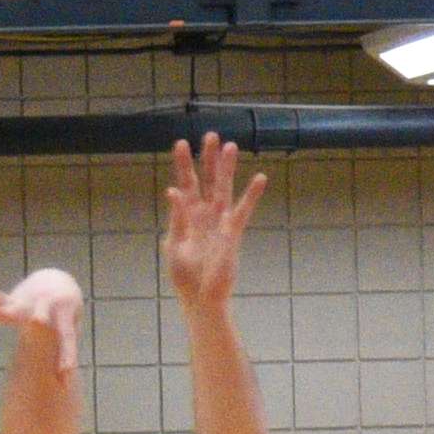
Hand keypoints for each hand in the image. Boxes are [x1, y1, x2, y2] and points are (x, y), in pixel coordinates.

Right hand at [0, 267, 81, 376]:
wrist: (57, 283)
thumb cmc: (63, 318)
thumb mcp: (67, 335)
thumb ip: (62, 360)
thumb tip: (68, 393)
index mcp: (62, 321)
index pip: (65, 342)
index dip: (65, 358)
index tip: (65, 378)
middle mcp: (44, 310)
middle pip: (40, 319)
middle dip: (38, 320)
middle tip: (37, 321)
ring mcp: (26, 305)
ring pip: (12, 310)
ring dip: (2, 313)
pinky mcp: (12, 301)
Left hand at [160, 135, 269, 308]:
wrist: (201, 298)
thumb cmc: (185, 276)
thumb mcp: (174, 246)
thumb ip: (176, 219)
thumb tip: (173, 192)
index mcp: (186, 217)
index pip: (185, 185)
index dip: (183, 164)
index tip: (180, 143)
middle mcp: (204, 215)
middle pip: (207, 180)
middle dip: (208, 158)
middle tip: (211, 135)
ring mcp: (219, 222)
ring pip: (224, 189)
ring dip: (227, 169)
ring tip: (231, 146)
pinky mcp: (232, 233)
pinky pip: (242, 210)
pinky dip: (251, 195)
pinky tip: (260, 178)